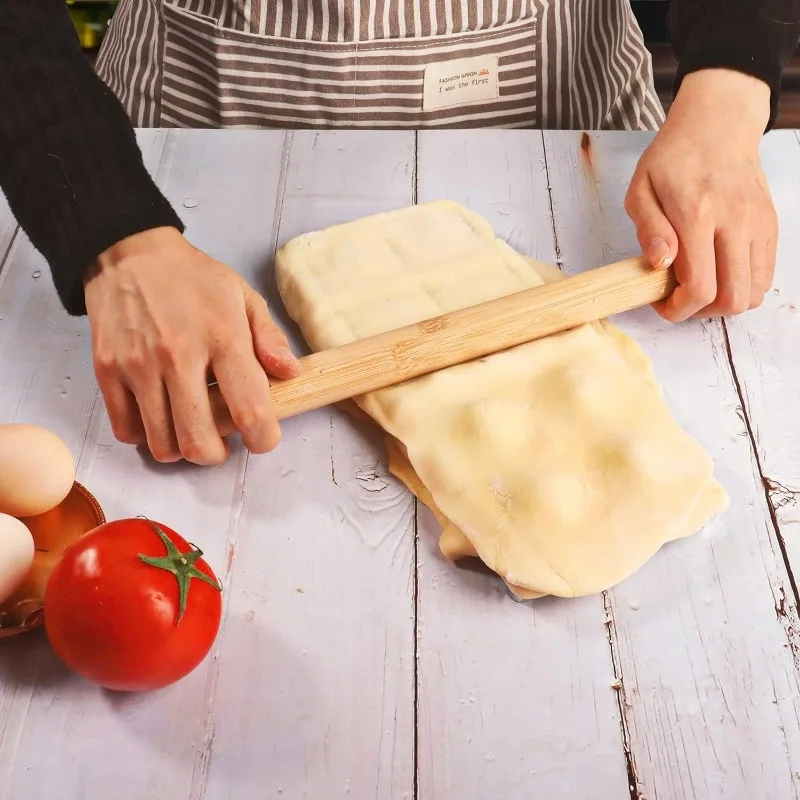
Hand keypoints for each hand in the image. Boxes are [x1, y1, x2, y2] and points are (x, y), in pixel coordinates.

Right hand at [84, 227, 299, 464]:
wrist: (129, 253)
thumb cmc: (193, 278)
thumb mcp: (244, 296)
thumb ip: (271, 338)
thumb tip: (291, 375)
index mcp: (223, 337)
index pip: (250, 408)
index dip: (263, 437)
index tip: (263, 438)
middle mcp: (178, 356)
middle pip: (198, 441)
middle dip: (216, 455)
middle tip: (222, 440)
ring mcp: (138, 366)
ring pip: (162, 444)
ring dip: (181, 447)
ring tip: (189, 424)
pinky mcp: (107, 371)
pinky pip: (127, 430)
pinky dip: (147, 434)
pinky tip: (160, 414)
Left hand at [625, 68, 777, 321]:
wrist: (718, 124)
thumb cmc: (673, 158)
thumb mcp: (641, 189)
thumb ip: (649, 229)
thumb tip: (660, 264)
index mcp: (697, 214)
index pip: (700, 286)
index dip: (678, 309)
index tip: (661, 302)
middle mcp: (735, 221)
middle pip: (731, 298)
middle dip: (700, 312)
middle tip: (679, 299)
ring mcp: (758, 224)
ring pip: (752, 293)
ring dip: (723, 303)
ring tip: (699, 287)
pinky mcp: (770, 226)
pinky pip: (764, 276)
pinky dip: (742, 287)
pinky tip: (718, 274)